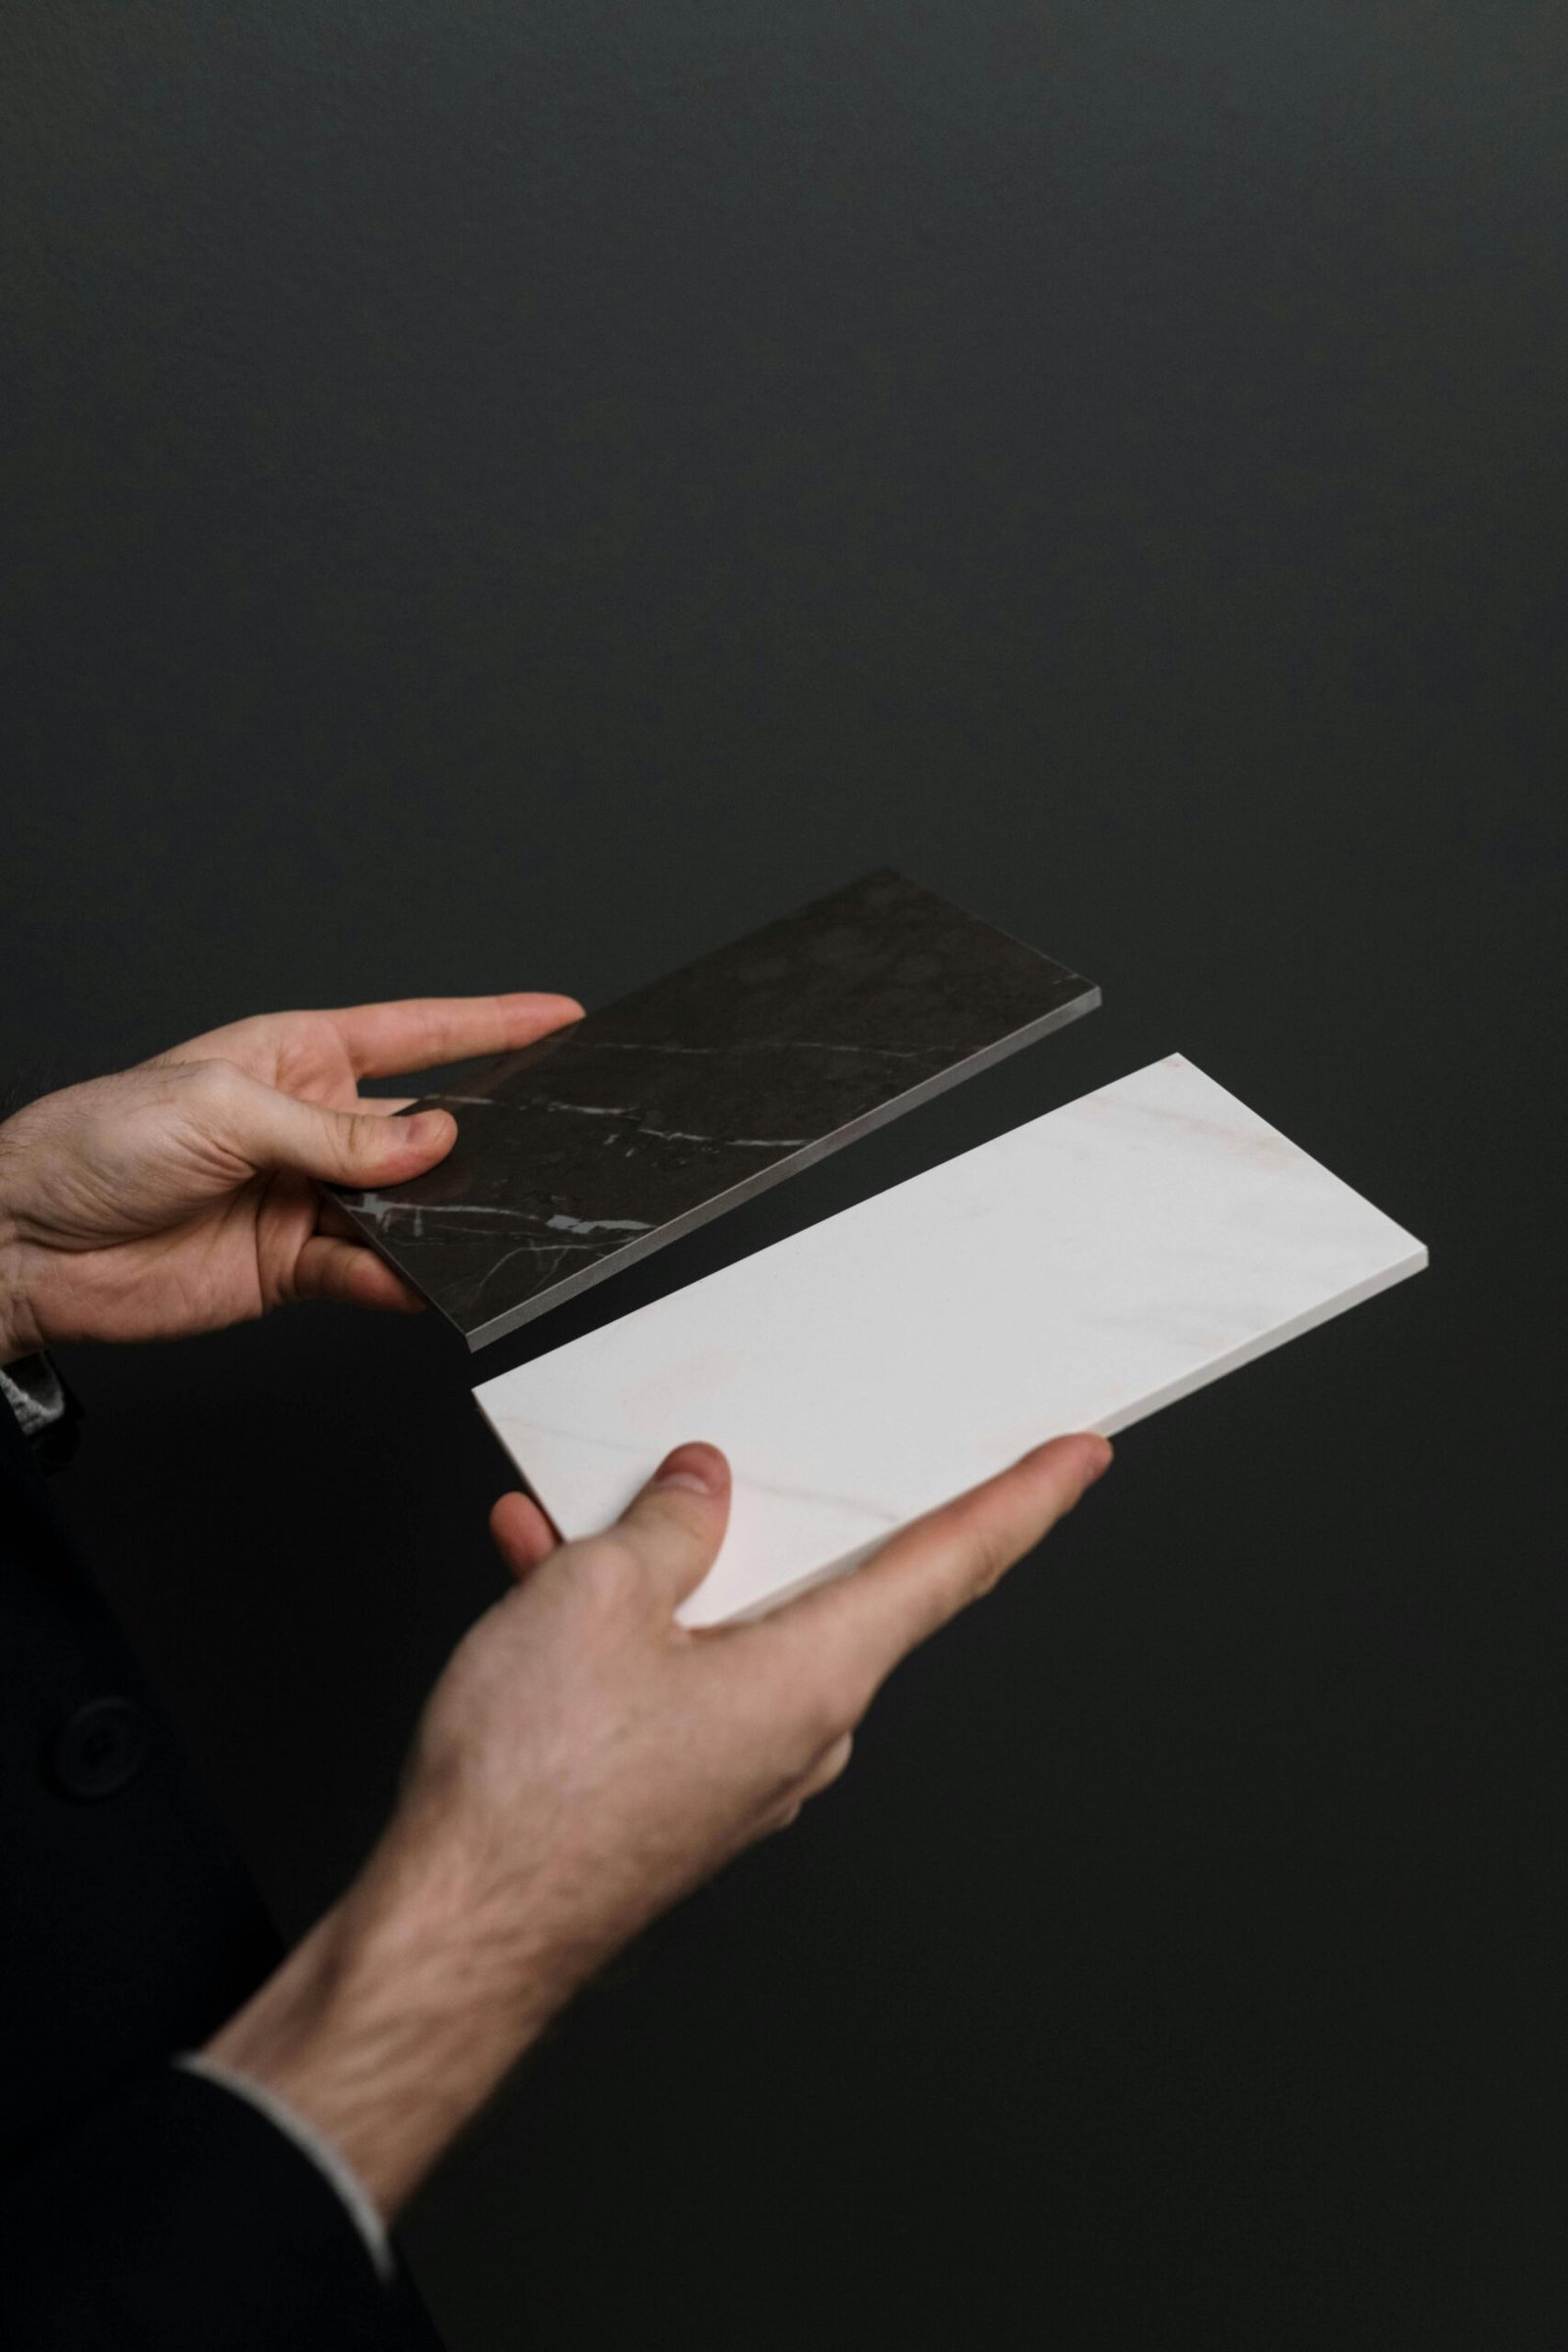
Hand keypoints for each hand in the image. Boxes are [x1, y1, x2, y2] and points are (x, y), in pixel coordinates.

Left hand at [0, 992, 582, 1358]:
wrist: (26, 1243)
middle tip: (540, 1145)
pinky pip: (370, 1271)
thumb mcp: (222, 1108)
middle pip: (424, 1130)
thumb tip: (431, 1142)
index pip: (418, 1033)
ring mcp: (308, 1198)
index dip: (491, 1024)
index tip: (558, 1018)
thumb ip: (334, 1134)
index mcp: (297, 1057)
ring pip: (408, 1208)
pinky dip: (398, 1279)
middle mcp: (313, 1126)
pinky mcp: (295, 1266)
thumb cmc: (96, 1143)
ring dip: (441, 1220)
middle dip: (482, 1138)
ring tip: (475, 1223)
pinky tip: (415, 1280)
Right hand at [204, 1426, 1112, 2218]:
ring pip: (732, 1625)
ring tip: (580, 1517)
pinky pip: (677, 1677)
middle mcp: (800, 1732)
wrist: (453, 1934)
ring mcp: (742, 1771)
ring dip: (666, 1564)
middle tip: (752, 1456)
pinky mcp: (682, 1794)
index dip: (1021, 1501)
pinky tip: (546, 1576)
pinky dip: (621, 1624)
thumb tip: (700, 1489)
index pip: (952, 1565)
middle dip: (784, 1509)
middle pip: (830, 1586)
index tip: (1075, 1462)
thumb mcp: (593, 1599)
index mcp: (815, 1677)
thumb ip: (666, 1525)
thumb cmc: (532, 1795)